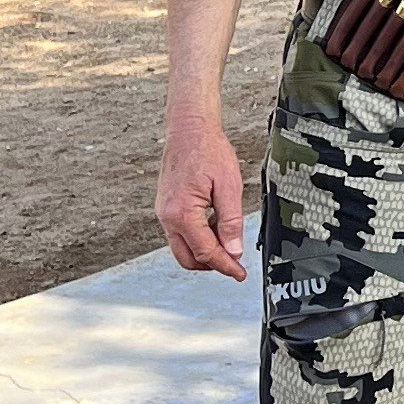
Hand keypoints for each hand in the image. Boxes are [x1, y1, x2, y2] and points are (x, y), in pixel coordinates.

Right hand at [158, 106, 246, 276]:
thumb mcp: (228, 186)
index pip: (205, 252)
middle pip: (188, 258)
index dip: (225, 266)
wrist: (189, 129)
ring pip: (183, 247)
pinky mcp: (166, 208)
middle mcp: (167, 216)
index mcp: (182, 213)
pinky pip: (181, 233)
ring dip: (205, 250)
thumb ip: (231, 221)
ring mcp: (164, 213)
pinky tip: (216, 225)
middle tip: (235, 262)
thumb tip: (234, 251)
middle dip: (212, 264)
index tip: (239, 274)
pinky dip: (198, 237)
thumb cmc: (208, 150)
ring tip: (228, 238)